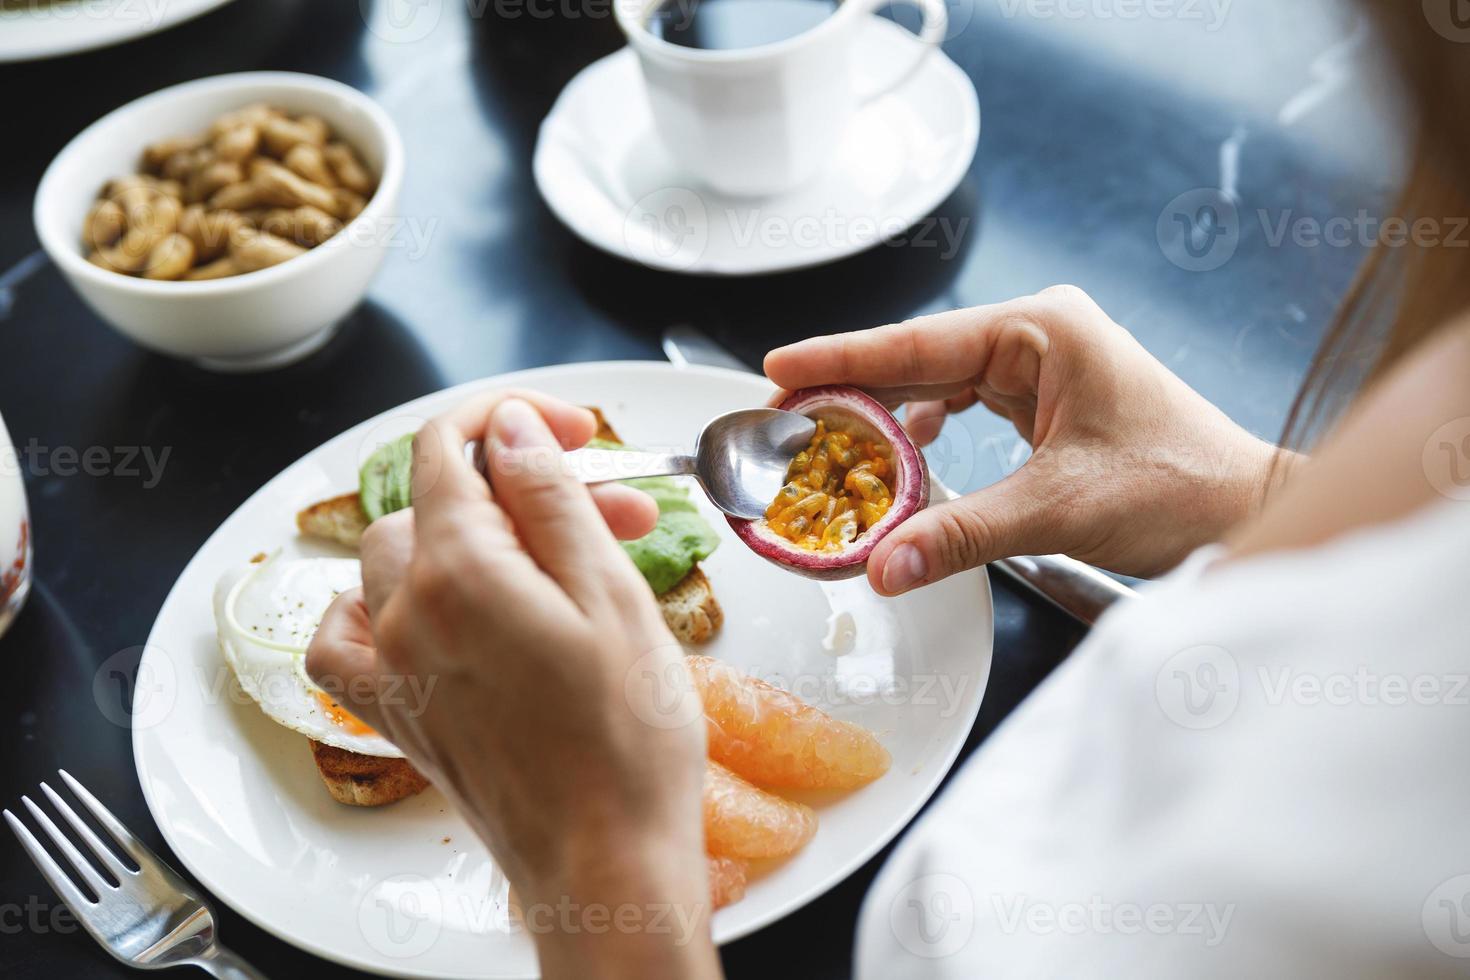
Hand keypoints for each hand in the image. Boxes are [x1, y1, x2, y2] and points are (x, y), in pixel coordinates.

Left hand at [306, 392, 718, 978]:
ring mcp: (392, 666)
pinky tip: (426, 610)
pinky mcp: (397, 714)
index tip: (568, 431)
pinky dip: (376, 607)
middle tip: (613, 514)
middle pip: (440, 502)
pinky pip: (347, 639)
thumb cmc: (626, 739)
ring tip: (552, 568)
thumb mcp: (611, 595)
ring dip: (472, 539)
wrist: (606, 861)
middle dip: (524, 489)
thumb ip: (549, 498)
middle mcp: (405, 612)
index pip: (450, 448)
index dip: (511, 422)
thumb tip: (508, 428)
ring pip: (398, 556)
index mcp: (461, 570)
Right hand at [765, 286, 1281, 591]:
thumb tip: (882, 566)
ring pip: (937, 383)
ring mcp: (1042, 364)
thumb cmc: (1179, 488)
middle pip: (919, 359)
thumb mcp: (1058, 510)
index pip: (919, 342)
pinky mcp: (1044, 398)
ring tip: (825, 446)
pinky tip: (895, 463)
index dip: (842, 357)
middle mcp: (1039, 334)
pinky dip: (924, 435)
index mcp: (1044, 330)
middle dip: (853, 392)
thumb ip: (960, 535)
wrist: (1243, 509)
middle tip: (783, 419)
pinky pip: (963, 406)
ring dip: (886, 418)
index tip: (778, 364)